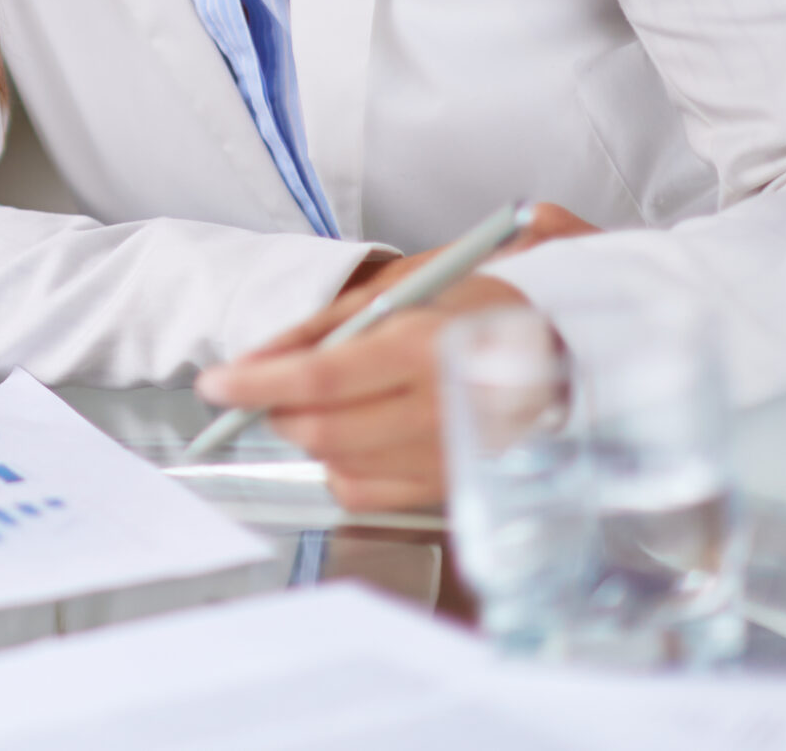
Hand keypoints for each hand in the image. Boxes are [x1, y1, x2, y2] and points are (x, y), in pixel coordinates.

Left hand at [191, 204, 599, 510]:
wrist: (571, 348)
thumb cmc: (479, 306)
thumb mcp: (399, 290)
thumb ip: (320, 327)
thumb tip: (252, 360)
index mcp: (424, 348)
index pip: (318, 379)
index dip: (254, 384)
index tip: (214, 384)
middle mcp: (440, 410)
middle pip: (322, 432)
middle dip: (277, 411)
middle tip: (269, 386)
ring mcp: (450, 456)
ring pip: (340, 469)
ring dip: (312, 437)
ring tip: (326, 402)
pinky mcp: (455, 487)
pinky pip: (370, 495)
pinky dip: (343, 468)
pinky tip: (358, 435)